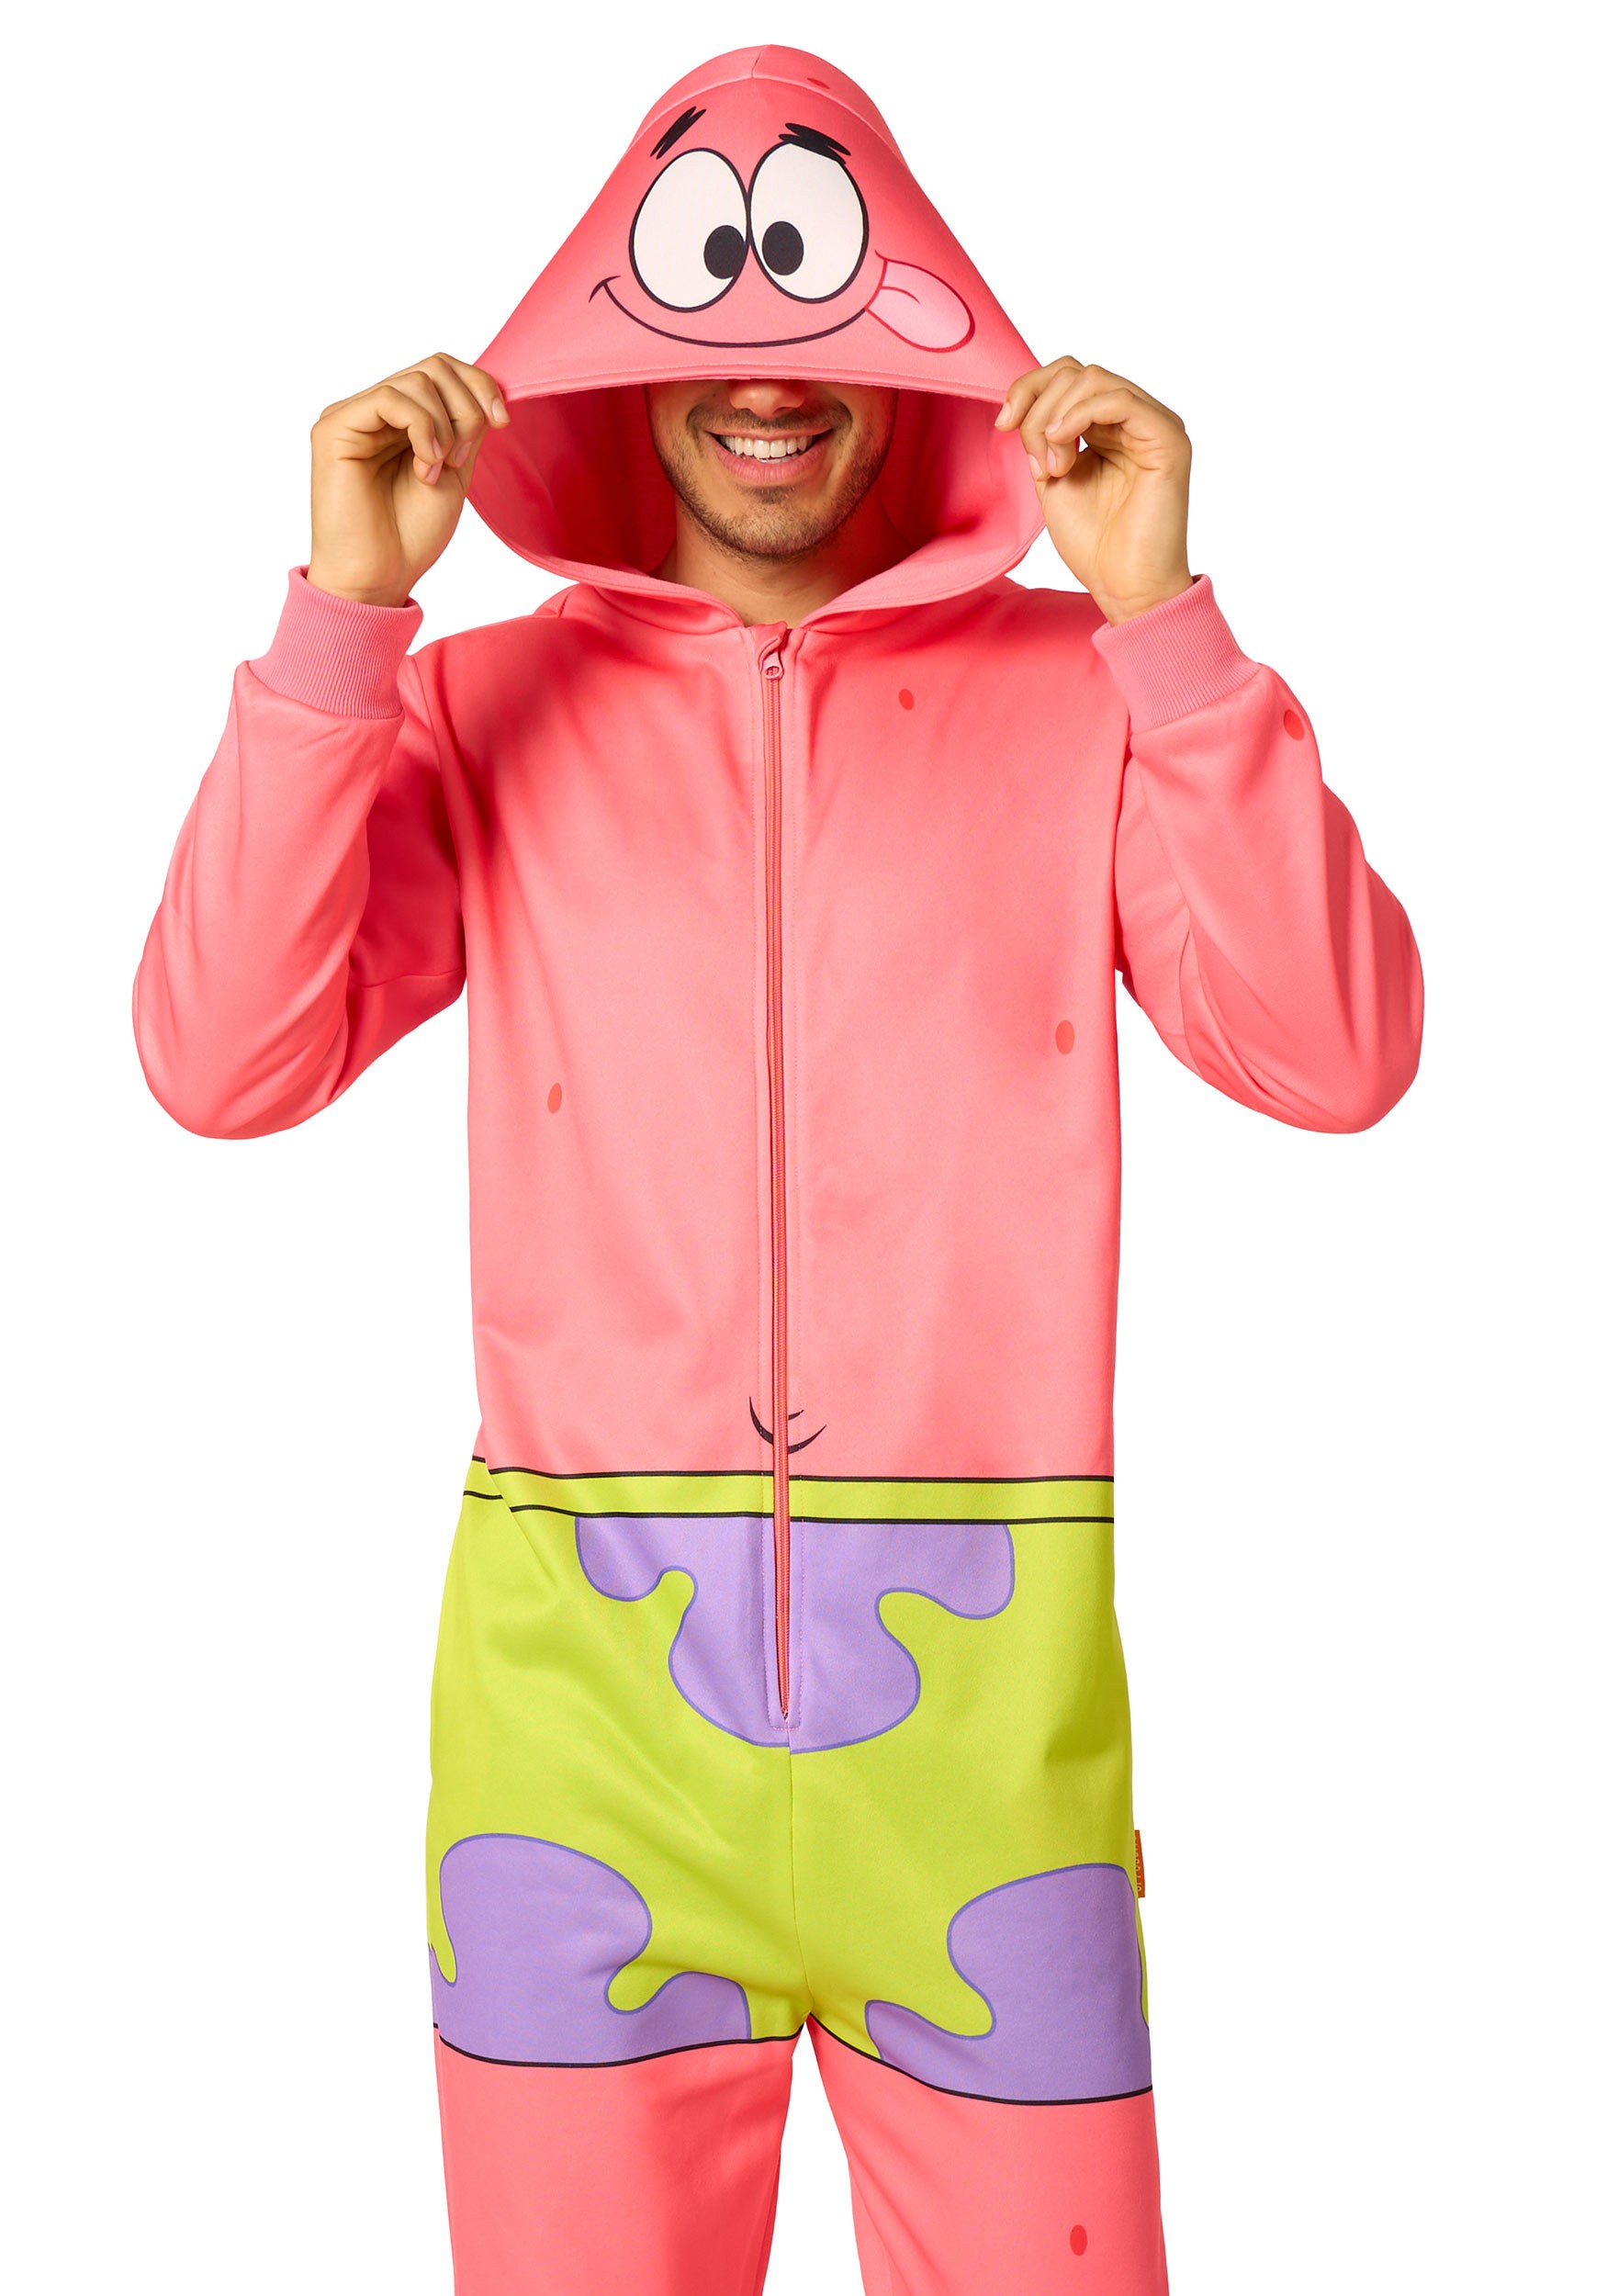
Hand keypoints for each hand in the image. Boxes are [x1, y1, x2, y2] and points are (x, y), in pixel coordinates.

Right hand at [306, 353, 511, 607]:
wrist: (379, 576)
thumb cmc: (411, 534)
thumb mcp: (455, 469)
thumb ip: (466, 426)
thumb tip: (488, 388)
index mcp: (402, 417)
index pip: (444, 370)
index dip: (480, 386)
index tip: (503, 422)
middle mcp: (375, 408)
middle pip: (435, 366)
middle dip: (467, 408)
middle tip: (462, 458)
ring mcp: (353, 414)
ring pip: (417, 380)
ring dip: (445, 427)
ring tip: (437, 470)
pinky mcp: (335, 426)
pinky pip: (390, 399)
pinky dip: (422, 428)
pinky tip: (425, 465)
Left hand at [995, 358, 1192, 623]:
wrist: (1124, 586)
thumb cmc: (1095, 544)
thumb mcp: (1053, 477)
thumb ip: (1042, 437)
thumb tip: (1023, 403)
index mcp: (1110, 426)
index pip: (1067, 377)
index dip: (1028, 389)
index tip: (1002, 424)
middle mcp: (1135, 419)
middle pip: (1076, 372)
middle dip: (1038, 409)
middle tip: (1035, 463)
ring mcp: (1154, 424)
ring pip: (1093, 379)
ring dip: (1055, 418)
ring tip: (1052, 467)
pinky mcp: (1167, 439)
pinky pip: (1120, 399)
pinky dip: (1080, 415)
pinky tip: (1061, 445)